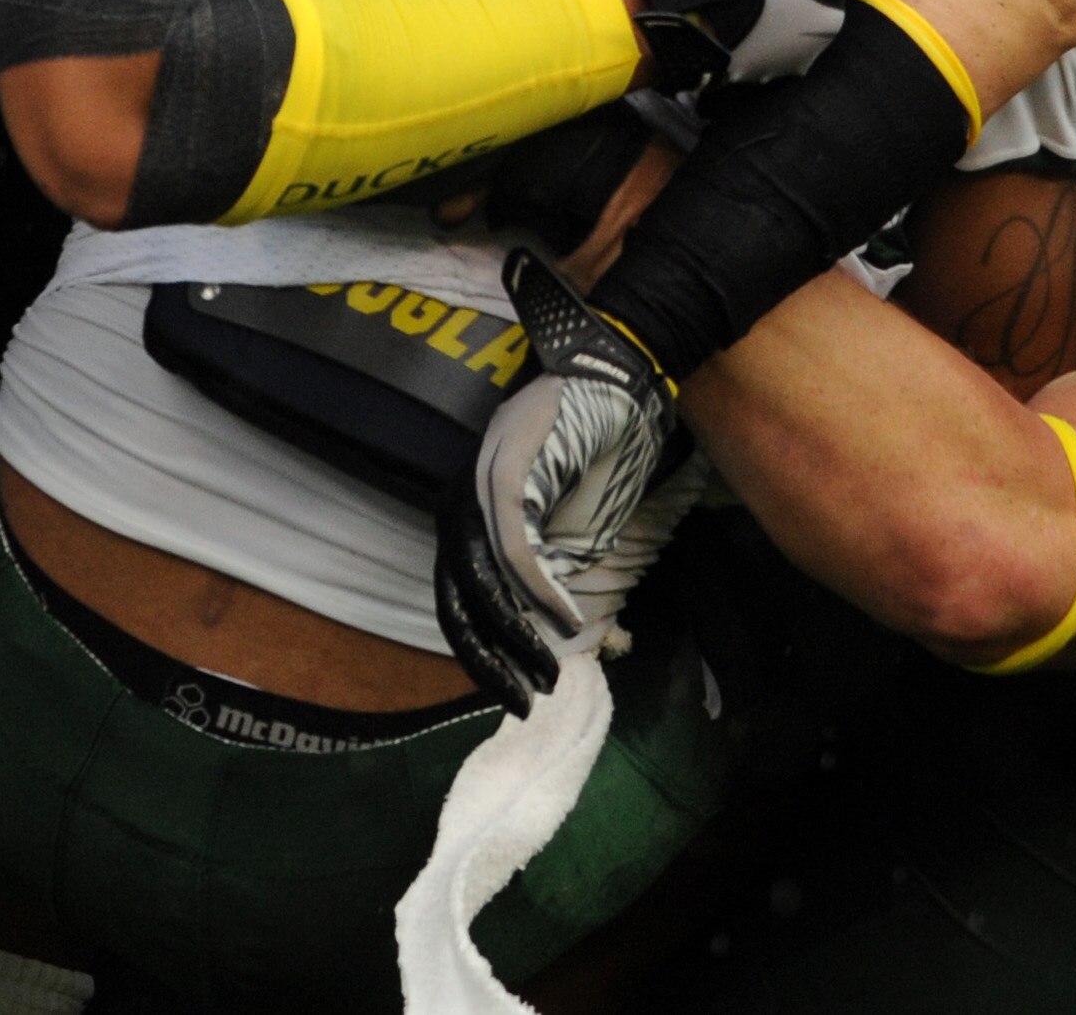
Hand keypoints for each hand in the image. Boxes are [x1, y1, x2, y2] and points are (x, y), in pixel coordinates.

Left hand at [436, 248, 680, 712]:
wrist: (619, 377)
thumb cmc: (596, 449)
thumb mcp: (567, 525)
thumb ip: (546, 571)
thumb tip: (543, 633)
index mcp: (468, 510)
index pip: (456, 595)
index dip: (480, 650)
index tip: (512, 690)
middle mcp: (461, 495)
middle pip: (458, 595)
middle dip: (492, 657)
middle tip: (527, 697)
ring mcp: (479, 480)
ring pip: (482, 578)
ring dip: (517, 633)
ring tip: (547, 670)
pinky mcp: (506, 468)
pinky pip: (514, 547)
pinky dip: (537, 590)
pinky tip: (561, 621)